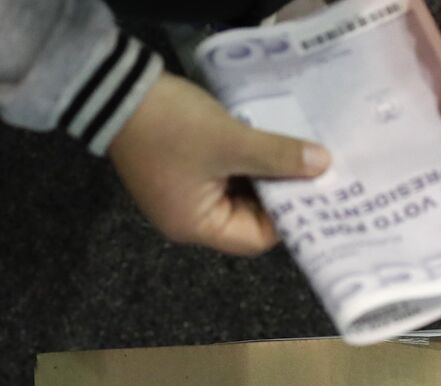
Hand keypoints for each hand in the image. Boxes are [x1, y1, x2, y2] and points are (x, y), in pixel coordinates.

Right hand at [107, 73, 329, 255]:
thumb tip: (323, 166)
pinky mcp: (179, 173)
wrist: (116, 92)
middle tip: (312, 167)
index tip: (314, 187)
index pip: (256, 238)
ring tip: (292, 152)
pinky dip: (243, 163)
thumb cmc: (173, 126)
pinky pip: (222, 177)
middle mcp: (188, 221)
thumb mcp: (232, 141)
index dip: (288, 216)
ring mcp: (181, 197)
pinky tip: (264, 143)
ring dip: (262, 174)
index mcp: (196, 226)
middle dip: (278, 192)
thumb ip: (279, 157)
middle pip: (248, 218)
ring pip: (237, 194)